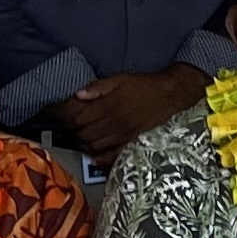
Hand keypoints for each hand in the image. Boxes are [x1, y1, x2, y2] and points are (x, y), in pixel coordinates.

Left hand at [60, 65, 208, 158]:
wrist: (168, 95)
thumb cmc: (142, 85)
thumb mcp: (119, 79)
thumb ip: (98, 88)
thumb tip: (78, 95)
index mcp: (109, 106)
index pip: (81, 120)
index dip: (71, 121)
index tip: (68, 120)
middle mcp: (114, 123)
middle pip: (85, 135)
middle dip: (75, 134)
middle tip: (72, 131)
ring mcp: (123, 134)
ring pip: (96, 146)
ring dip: (85, 145)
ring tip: (81, 141)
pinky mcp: (131, 141)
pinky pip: (113, 154)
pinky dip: (101, 158)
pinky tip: (94, 157)